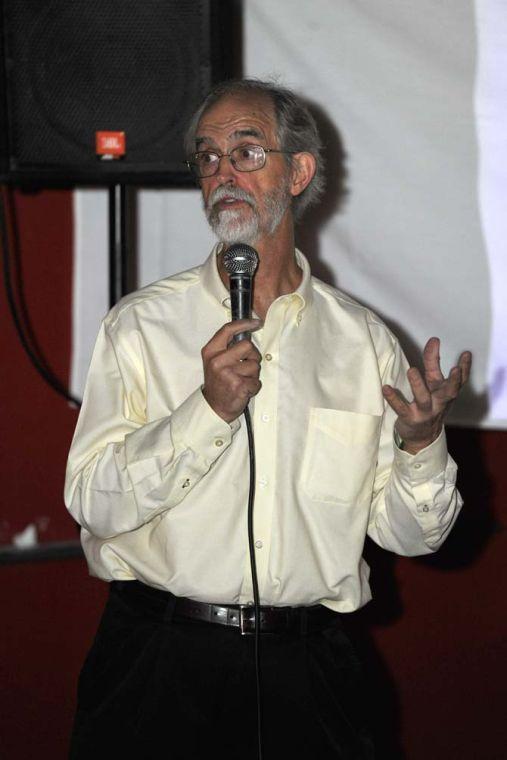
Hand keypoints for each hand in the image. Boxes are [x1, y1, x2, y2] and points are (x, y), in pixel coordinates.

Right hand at [202, 319, 262, 422]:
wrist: (214, 406)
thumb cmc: (218, 382)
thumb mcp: (214, 361)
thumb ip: (226, 347)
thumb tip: (247, 332)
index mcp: (210, 351)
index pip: (227, 330)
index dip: (244, 324)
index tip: (256, 322)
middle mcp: (217, 361)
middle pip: (247, 346)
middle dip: (252, 356)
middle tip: (245, 366)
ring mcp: (227, 373)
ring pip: (255, 365)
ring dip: (253, 374)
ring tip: (242, 380)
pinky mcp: (238, 386)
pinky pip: (256, 381)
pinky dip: (253, 386)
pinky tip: (243, 389)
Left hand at [382, 337, 471, 454]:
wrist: (422, 437)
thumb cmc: (429, 404)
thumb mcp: (434, 384)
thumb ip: (433, 362)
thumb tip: (434, 339)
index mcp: (445, 393)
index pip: (459, 381)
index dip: (465, 368)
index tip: (466, 354)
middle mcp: (438, 403)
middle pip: (449, 392)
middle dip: (454, 381)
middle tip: (455, 369)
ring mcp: (424, 412)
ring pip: (423, 398)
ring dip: (418, 385)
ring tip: (412, 370)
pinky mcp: (409, 418)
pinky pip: (400, 408)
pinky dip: (393, 398)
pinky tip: (386, 388)